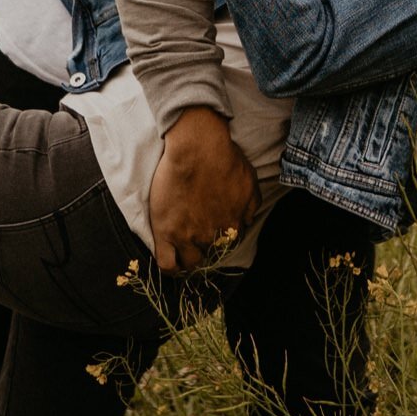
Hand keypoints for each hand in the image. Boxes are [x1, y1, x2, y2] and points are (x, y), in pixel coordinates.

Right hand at [146, 107, 259, 271]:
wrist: (197, 149)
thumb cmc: (225, 159)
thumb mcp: (250, 182)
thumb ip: (250, 207)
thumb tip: (246, 222)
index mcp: (232, 227)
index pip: (229, 246)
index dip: (221, 242)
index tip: (214, 235)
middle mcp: (212, 237)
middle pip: (210, 256)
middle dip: (206, 250)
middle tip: (197, 239)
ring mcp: (187, 237)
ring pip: (190, 264)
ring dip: (189, 259)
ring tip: (183, 250)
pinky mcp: (166, 232)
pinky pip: (167, 263)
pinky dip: (170, 267)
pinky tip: (171, 260)